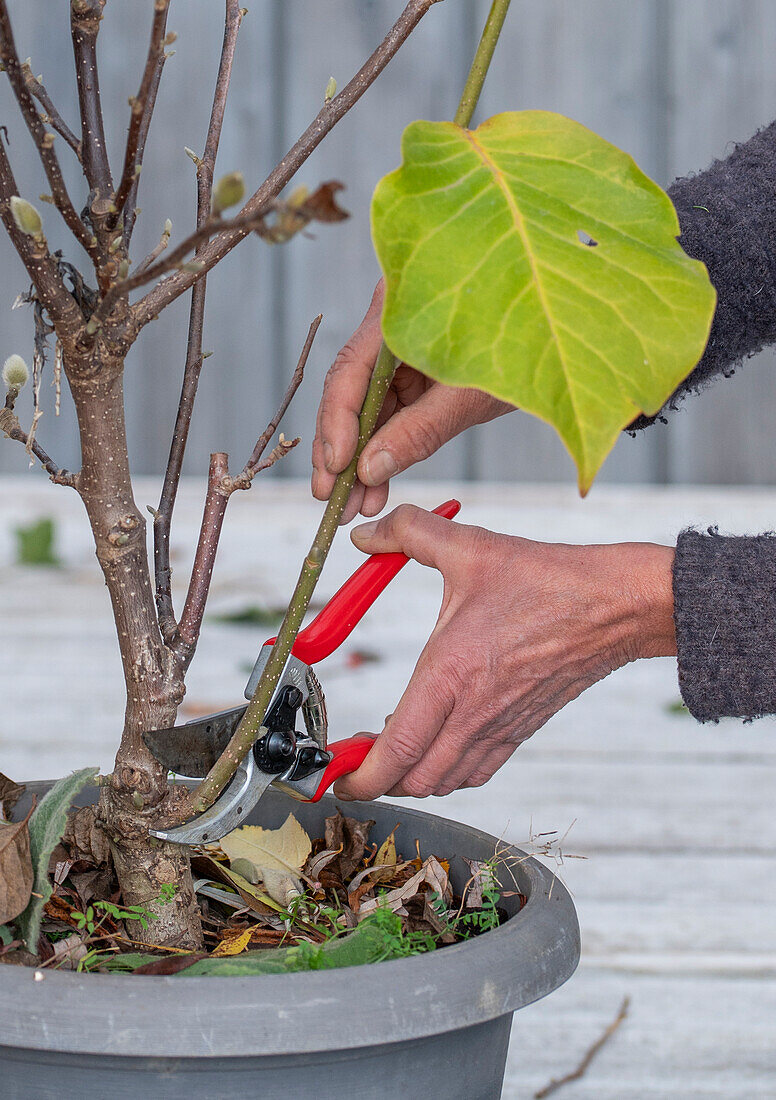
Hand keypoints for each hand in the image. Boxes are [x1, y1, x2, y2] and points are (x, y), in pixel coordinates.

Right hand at [311, 281, 512, 522]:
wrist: (556, 336)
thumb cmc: (523, 348)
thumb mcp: (470, 396)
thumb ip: (419, 431)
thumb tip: (369, 471)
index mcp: (397, 313)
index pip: (349, 372)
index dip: (337, 424)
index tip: (337, 469)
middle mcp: (387, 326)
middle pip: (348, 393)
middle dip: (339, 451)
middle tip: (332, 499)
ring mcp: (396, 351)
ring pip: (364, 410)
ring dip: (358, 459)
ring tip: (354, 505)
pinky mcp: (410, 372)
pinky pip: (387, 413)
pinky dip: (381, 449)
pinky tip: (374, 487)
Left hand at [333, 505, 675, 799]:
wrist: (614, 605)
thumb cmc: (545, 580)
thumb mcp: (469, 546)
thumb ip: (408, 533)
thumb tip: (362, 534)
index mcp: (450, 674)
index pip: (395, 750)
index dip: (358, 772)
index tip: (332, 769)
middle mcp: (472, 712)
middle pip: (413, 780)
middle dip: (375, 778)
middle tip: (352, 753)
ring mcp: (499, 727)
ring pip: (444, 782)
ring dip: (410, 777)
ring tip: (388, 749)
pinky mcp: (520, 730)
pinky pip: (475, 771)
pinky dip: (446, 771)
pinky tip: (435, 744)